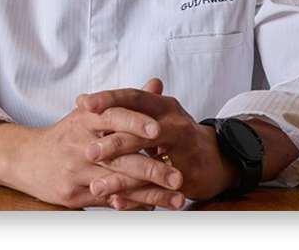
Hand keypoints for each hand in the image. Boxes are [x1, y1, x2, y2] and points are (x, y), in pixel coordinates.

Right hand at [0, 98, 185, 209]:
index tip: (160, 130)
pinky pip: (106, 200)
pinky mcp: (72, 195)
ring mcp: (76, 172)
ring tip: (177, 200)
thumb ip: (128, 102)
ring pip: (117, 184)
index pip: (114, 117)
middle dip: (153, 169)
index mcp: (88, 119)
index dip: (136, 122)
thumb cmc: (69, 133)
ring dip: (150, 194)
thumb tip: (157, 83)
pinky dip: (131, 203)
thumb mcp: (93, 112)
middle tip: (180, 177)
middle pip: (120, 158)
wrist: (25, 158)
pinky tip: (153, 206)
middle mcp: (81, 145)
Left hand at [78, 78, 240, 207]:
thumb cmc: (175, 136)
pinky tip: (116, 203)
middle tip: (89, 152)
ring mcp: (185, 148)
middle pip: (143, 130)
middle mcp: (176, 123)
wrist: (215, 159)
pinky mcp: (188, 173)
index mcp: (164, 106)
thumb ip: (120, 111)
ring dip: (121, 177)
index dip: (110, 99)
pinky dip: (136, 197)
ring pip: (149, 163)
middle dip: (114, 142)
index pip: (135, 96)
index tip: (83, 104)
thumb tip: (83, 101)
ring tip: (96, 187)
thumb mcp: (154, 117)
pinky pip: (157, 187)